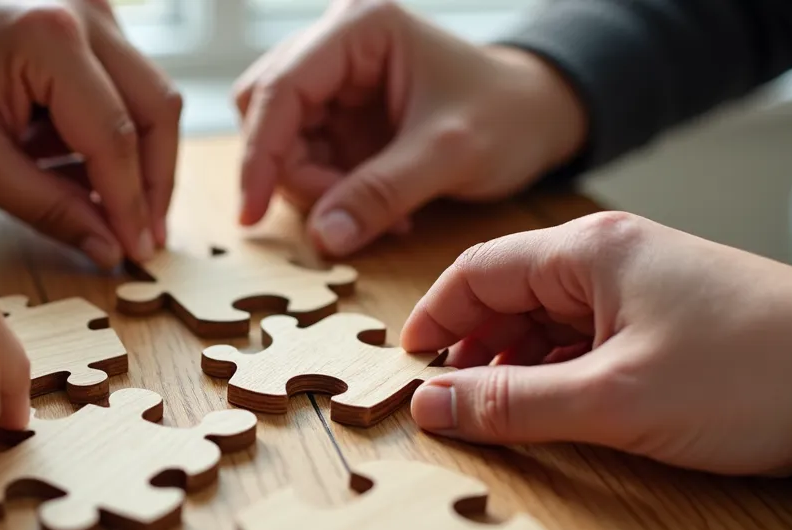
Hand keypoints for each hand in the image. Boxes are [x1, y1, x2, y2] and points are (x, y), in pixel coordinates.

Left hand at [0, 0, 181, 269]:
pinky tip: (83, 171)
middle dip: (154, 183)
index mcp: (51, 39)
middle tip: (144, 239)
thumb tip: (109, 248)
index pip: (116, 138)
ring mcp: (95, 11)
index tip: (137, 254)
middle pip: (157, 110)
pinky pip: (125, 85)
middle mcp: (87, 14)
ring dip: (138, 159)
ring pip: (150, 98)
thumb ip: (46, 207)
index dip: (131, 205)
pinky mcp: (91, 20)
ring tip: (113, 212)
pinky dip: (114, 134)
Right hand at [234, 0, 587, 255]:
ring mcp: (335, 83)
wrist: (540, 117)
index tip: (251, 214)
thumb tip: (323, 237)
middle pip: (266, 113)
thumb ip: (382, 193)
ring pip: (279, 142)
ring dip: (314, 189)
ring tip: (377, 213)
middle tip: (338, 217)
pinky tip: (379, 208)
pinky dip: (330, 194)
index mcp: (359, 29)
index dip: (259, 156)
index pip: (280, 89)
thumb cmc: (507, 115)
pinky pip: (305, 160)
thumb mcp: (448, 155)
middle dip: (291, 173)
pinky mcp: (340, 117)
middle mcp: (336, 46)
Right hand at [400, 211, 791, 475]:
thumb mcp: (612, 399)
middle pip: (509, 294)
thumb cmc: (743, 374)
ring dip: (514, 366)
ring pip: (546, 321)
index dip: (435, 318)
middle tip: (451, 402)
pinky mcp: (664, 322)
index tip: (409, 366)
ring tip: (497, 415)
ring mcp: (640, 288)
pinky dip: (556, 373)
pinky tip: (551, 409)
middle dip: (473, 348)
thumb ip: (511, 405)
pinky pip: (584, 340)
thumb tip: (431, 406)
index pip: (479, 269)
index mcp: (590, 253)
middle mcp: (611, 259)